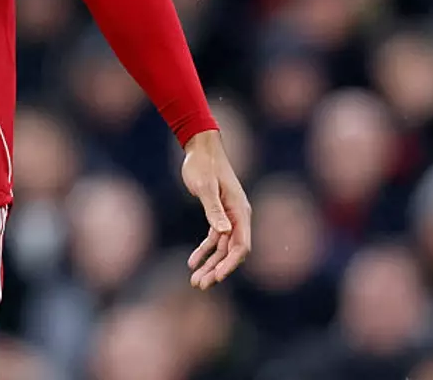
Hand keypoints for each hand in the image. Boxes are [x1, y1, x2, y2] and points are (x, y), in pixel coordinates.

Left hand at [182, 129, 251, 289]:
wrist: (200, 148)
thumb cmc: (203, 165)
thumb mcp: (205, 187)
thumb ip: (214, 209)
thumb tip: (224, 232)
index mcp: (240, 212)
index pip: (241, 246)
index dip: (230, 264)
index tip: (217, 277)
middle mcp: (238, 217)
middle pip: (231, 252)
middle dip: (217, 269)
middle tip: (200, 285)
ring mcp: (229, 217)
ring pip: (222, 248)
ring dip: (210, 264)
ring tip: (196, 281)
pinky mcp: (217, 214)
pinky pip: (214, 239)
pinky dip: (204, 251)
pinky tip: (192, 262)